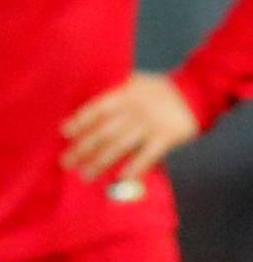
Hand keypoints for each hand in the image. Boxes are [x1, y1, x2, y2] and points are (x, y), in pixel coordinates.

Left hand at [60, 71, 197, 184]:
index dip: (80, 121)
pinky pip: (148, 154)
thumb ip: (114, 93)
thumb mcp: (135, 83)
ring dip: (102, 161)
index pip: (97, 108)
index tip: (64, 133)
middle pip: (104, 131)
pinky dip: (135, 166)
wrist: (197, 90)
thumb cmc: (158, 90)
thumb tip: (85, 107)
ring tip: (86, 174)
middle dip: (83, 147)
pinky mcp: (167, 137)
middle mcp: (134, 109)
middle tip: (66, 162)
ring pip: (121, 145)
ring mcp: (150, 124)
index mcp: (124, 94)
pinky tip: (121, 177)